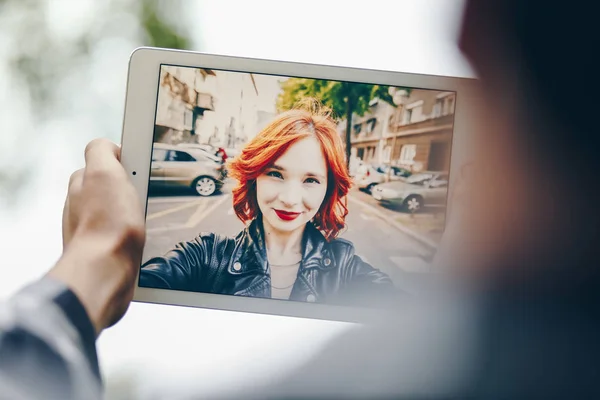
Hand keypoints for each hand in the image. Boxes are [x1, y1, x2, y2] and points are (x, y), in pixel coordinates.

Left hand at [48, 138, 145, 335]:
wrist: (106, 273)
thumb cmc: (107, 226)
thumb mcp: (105, 173)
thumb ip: (102, 151)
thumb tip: (108, 147)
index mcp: (81, 185)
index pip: (101, 161)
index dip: (122, 162)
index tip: (139, 167)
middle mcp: (80, 207)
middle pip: (109, 187)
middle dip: (127, 188)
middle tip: (146, 194)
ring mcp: (91, 232)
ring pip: (116, 213)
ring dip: (131, 213)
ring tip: (145, 219)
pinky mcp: (104, 253)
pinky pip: (122, 236)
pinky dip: (132, 234)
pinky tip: (142, 240)